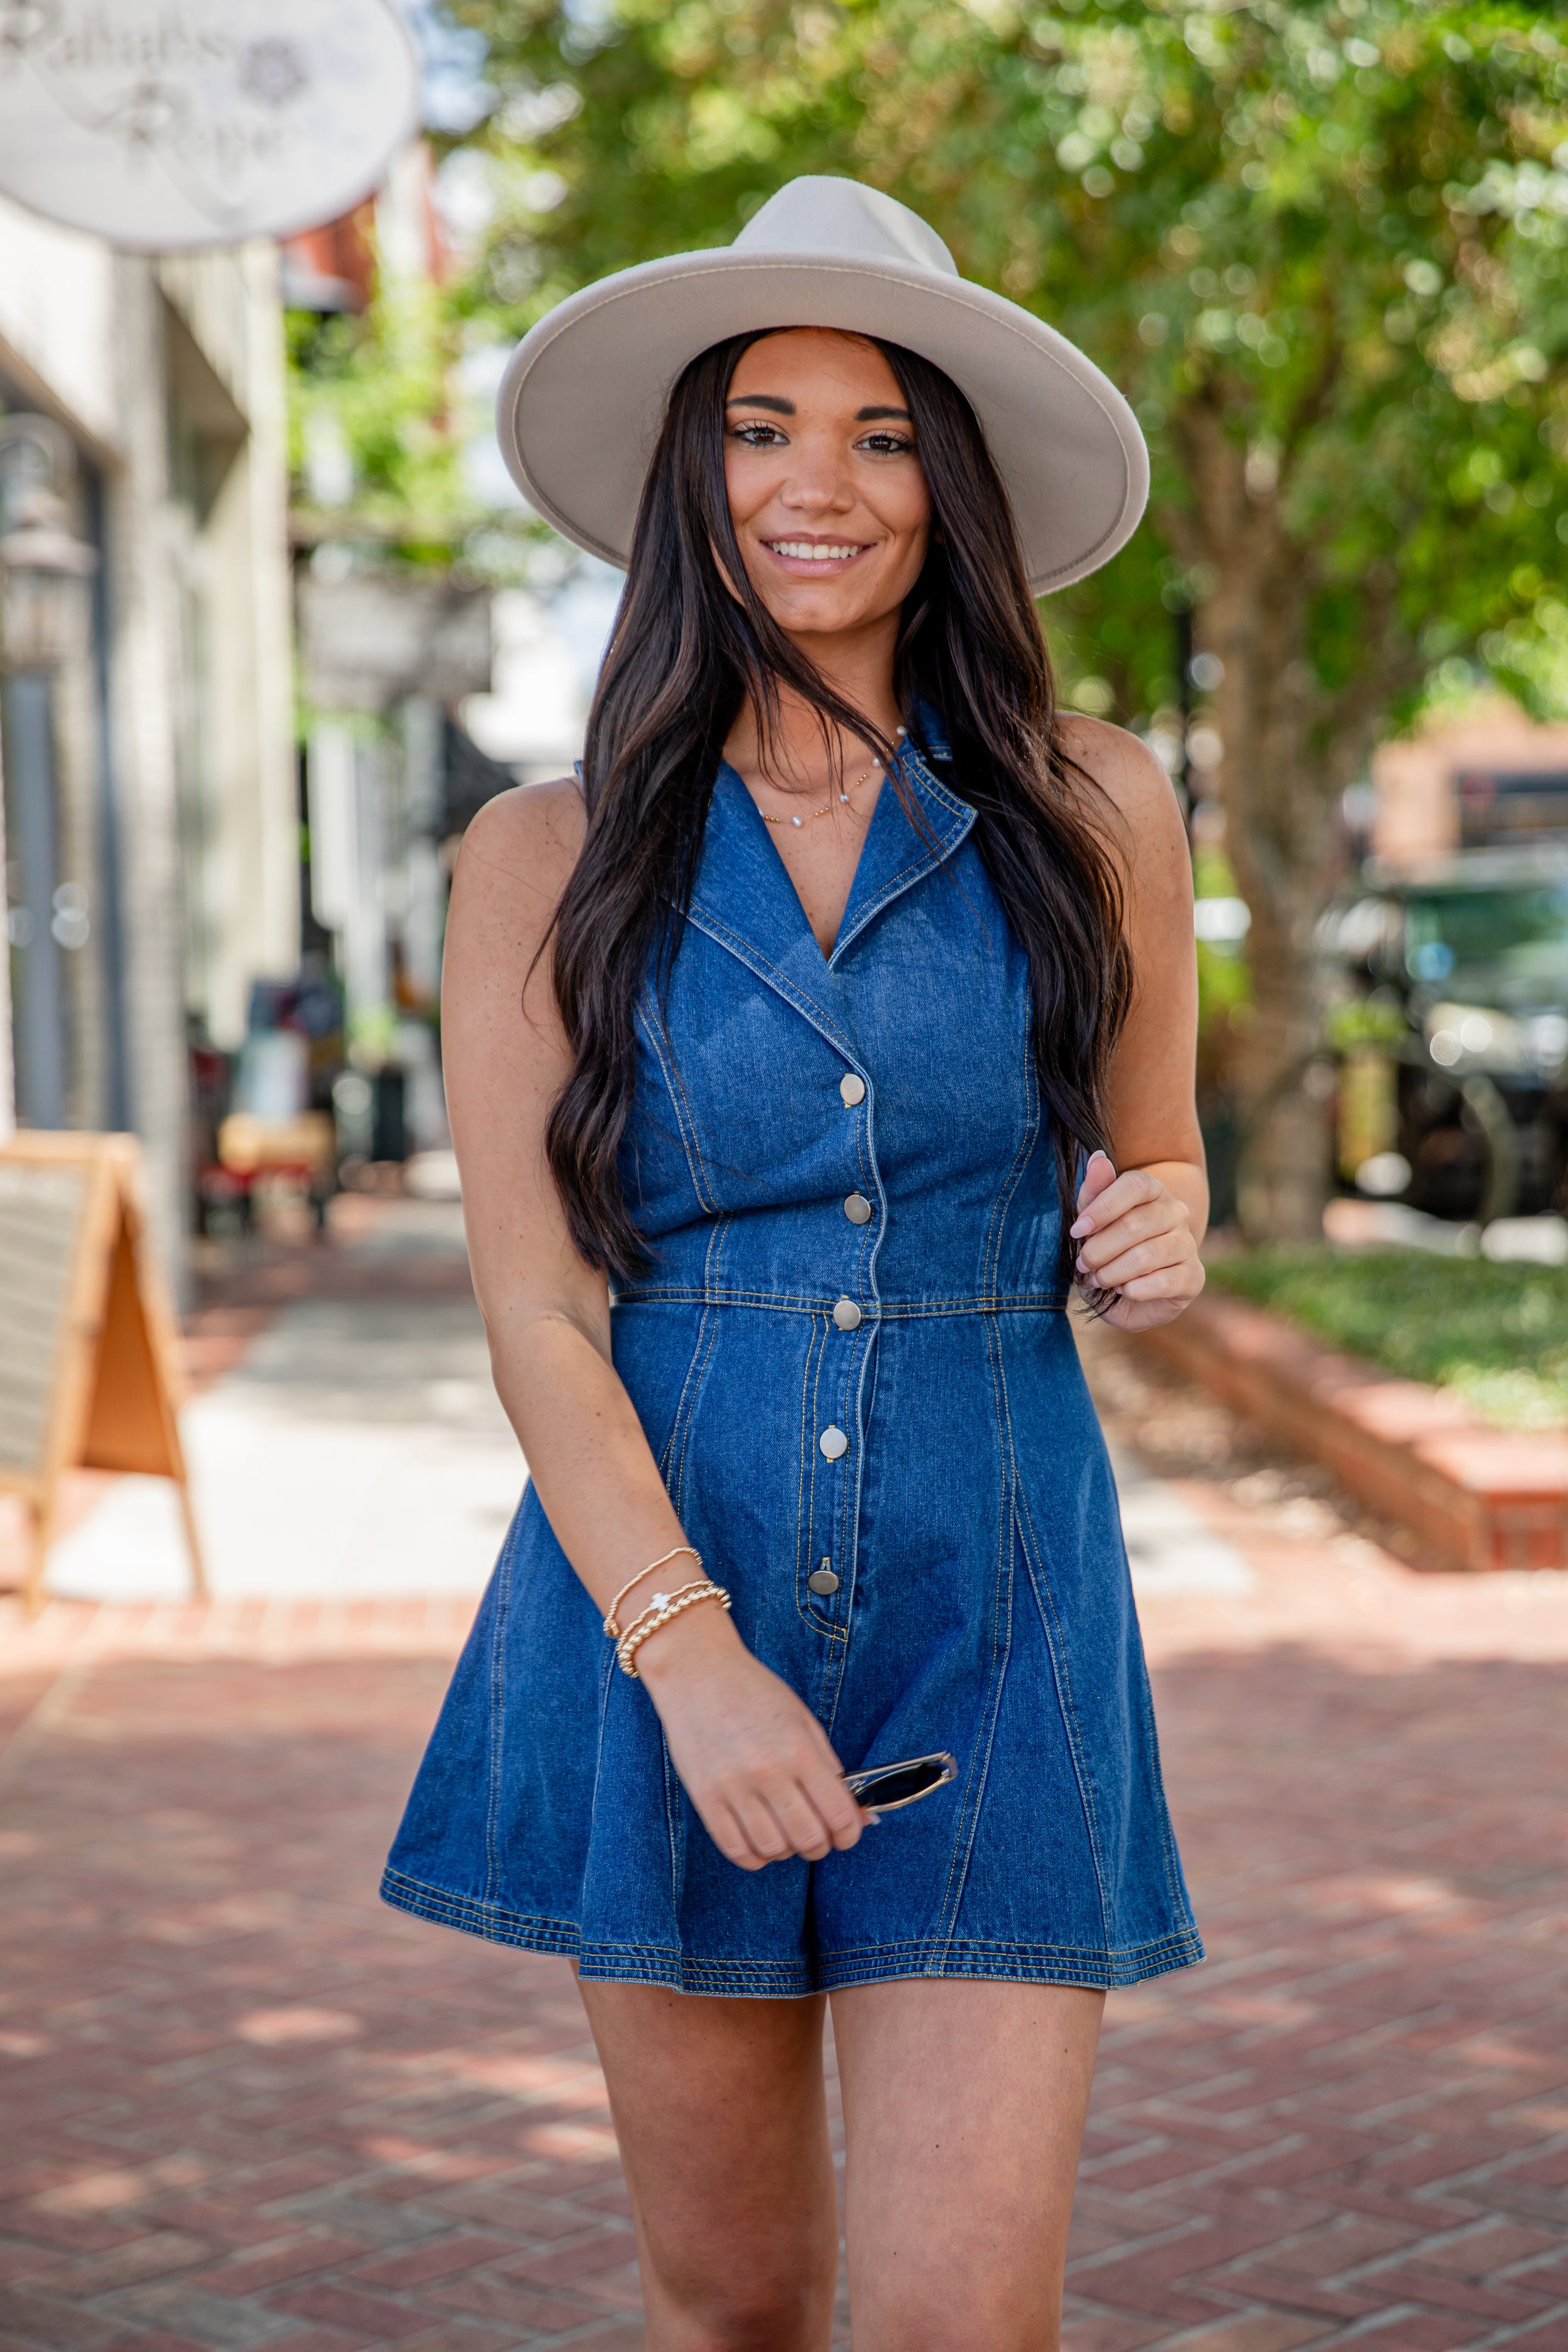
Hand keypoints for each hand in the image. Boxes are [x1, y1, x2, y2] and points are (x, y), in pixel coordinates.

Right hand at [637, 1604, 866, 1869]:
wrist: (696, 1671)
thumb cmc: (755, 1692)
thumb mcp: (803, 1720)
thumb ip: (829, 1767)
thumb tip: (859, 1814)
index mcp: (798, 1749)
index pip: (838, 1814)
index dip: (850, 1833)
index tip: (847, 1834)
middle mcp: (767, 1772)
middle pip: (808, 1839)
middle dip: (821, 1846)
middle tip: (817, 1836)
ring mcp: (733, 1787)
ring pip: (773, 1849)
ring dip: (787, 1851)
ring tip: (786, 1834)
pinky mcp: (704, 1797)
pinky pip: (736, 1850)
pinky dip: (755, 1857)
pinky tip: (761, 1842)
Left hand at [1069, 1151, 1204, 1333]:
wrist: (1128, 1297)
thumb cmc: (1108, 1252)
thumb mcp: (1092, 1224)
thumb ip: (1094, 1193)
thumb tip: (1097, 1158)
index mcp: (1153, 1191)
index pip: (1135, 1184)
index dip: (1103, 1207)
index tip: (1077, 1231)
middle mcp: (1176, 1212)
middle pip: (1135, 1224)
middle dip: (1099, 1249)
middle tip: (1083, 1265)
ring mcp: (1188, 1244)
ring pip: (1146, 1255)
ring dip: (1112, 1272)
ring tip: (1098, 1279)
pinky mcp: (1194, 1277)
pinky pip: (1163, 1282)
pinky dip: (1134, 1290)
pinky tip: (1123, 1290)